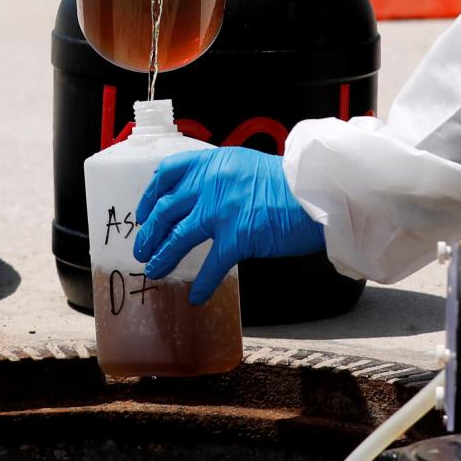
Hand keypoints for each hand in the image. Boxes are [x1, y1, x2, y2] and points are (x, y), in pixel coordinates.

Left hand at [133, 144, 325, 304]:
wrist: (318, 194)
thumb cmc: (290, 184)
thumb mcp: (247, 167)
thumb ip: (221, 179)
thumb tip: (202, 200)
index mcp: (213, 163)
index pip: (168, 173)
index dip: (150, 195)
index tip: (144, 212)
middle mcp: (211, 183)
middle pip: (166, 209)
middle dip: (149, 232)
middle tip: (142, 248)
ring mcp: (221, 210)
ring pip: (178, 238)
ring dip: (163, 257)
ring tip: (155, 270)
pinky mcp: (236, 237)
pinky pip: (211, 265)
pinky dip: (202, 284)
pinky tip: (196, 296)